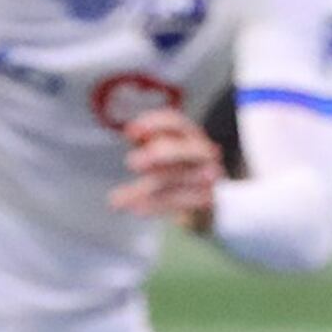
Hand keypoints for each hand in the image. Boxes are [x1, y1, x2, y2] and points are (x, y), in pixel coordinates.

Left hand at [109, 108, 222, 228]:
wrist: (214, 202)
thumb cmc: (181, 171)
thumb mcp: (163, 152)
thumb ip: (146, 142)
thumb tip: (130, 133)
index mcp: (191, 135)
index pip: (175, 122)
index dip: (153, 124)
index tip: (129, 132)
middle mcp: (204, 153)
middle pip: (183, 150)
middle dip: (157, 154)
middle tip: (131, 163)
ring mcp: (208, 177)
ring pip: (174, 180)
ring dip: (143, 190)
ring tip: (118, 200)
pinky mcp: (207, 200)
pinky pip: (178, 202)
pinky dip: (155, 206)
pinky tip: (136, 209)